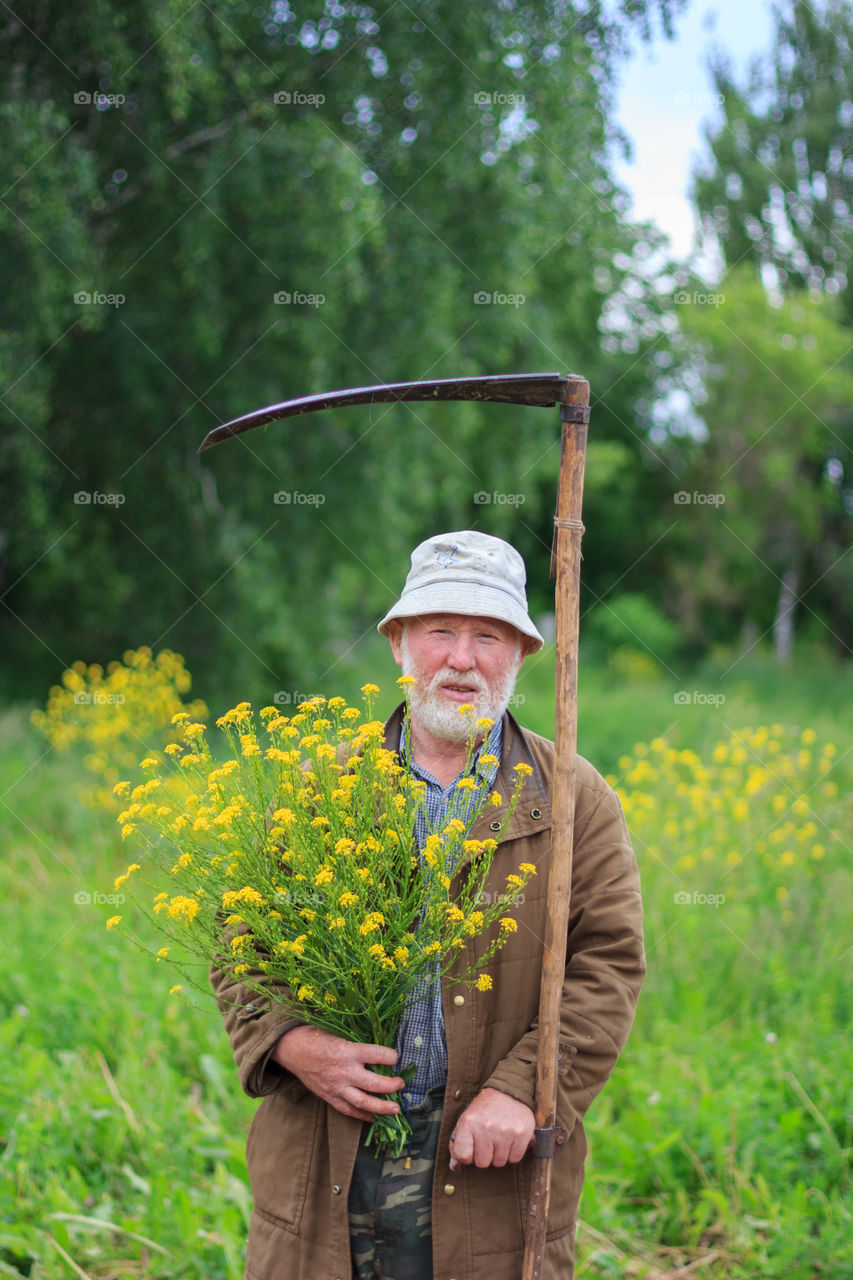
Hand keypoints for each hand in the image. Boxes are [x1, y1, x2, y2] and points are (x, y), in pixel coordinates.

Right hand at [272, 1025, 404, 1121]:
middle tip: (401, 1084)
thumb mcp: (339, 1033)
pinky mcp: (329, 1097)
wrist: (292, 1049)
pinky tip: (373, 1118)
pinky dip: (362, 1116)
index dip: (391, 1056)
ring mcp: (337, 1087)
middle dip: (392, 1086)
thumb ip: (357, 1045)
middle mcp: (345, 1071)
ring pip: (364, 1102)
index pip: (378, 1055)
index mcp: (348, 1050)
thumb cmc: (316, 1037)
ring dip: (382, 1107)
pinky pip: (348, 1110)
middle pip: (375, 1083)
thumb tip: (377, 1051)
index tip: (396, 1057)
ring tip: (395, 1109)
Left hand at [448, 1087, 534, 1169]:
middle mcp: (486, 1127)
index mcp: (469, 1123)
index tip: (471, 1148)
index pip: (462, 1155)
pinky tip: (510, 1139)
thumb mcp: (466, 1120)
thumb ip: (457, 1144)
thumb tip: (455, 1168)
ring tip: (499, 1137)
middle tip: (487, 1141)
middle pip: (482, 1163)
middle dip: (484, 1155)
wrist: (507, 1091)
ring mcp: (505, 1131)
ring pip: (499, 1162)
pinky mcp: (522, 1134)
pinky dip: (512, 1152)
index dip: (467, 1155)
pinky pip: (514, 1159)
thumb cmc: (484, 1110)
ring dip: (499, 1154)